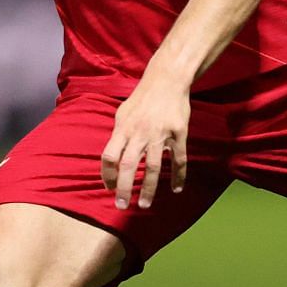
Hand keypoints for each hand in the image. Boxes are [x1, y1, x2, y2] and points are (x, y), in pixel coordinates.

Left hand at [100, 69, 189, 210]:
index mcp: (123, 128)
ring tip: (145, 204)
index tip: (109, 188)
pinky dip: (178, 176)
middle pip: (128, 165)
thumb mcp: (122, 113)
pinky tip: (176, 189)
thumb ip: (118, 134)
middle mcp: (140, 133)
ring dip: (149, 188)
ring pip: (153, 167)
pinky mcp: (179, 134)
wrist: (167, 80)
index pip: (109, 156)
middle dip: (124, 188)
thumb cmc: (142, 98)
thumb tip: (111, 156)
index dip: (107, 175)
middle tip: (122, 206)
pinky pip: (179, 160)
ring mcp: (160, 134)